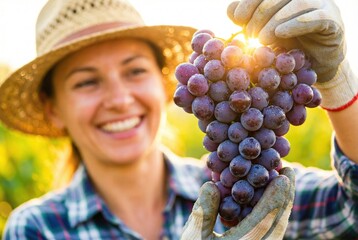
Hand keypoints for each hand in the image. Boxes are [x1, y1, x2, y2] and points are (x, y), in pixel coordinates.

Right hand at [180, 167, 294, 239]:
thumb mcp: (193, 238)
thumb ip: (202, 212)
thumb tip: (212, 184)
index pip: (266, 219)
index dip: (276, 196)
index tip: (284, 176)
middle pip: (278, 222)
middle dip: (285, 196)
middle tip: (289, 171)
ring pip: (276, 229)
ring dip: (281, 205)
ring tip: (283, 184)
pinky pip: (270, 234)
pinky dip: (273, 216)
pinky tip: (268, 204)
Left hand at [227, 0, 357, 109]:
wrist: (314, 64)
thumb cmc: (288, 44)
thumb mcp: (264, 32)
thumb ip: (248, 20)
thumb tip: (231, 11)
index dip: (249, 2)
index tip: (238, 19)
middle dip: (259, 15)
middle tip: (250, 35)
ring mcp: (321, 4)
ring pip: (296, 4)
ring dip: (274, 22)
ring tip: (261, 40)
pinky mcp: (332, 21)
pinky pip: (315, 18)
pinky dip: (295, 24)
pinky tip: (279, 33)